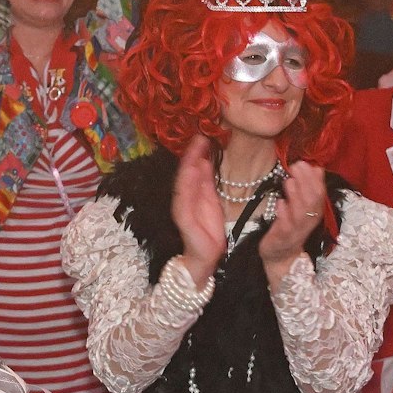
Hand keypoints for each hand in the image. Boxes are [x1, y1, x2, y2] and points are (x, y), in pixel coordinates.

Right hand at [170, 136, 225, 280]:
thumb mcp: (211, 201)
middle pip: (186, 173)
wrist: (206, 256)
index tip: (203, 136)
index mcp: (192, 193)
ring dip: (188, 165)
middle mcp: (184, 198)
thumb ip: (206, 182)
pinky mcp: (184, 219)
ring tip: (195, 149)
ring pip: (183, 183)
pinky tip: (191, 171)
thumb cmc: (208, 230)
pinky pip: (184, 199)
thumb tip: (204, 160)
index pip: (192, 170)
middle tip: (199, 136)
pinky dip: (187, 184)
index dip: (196, 153)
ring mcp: (182, 208)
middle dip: (191, 155)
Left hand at [259, 162, 327, 274]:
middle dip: (306, 183)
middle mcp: (307, 223)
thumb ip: (307, 189)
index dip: (316, 180)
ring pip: (300, 214)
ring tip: (290, 181)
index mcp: (313, 214)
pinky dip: (283, 215)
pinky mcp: (281, 239)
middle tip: (298, 166)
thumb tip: (315, 167)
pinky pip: (284, 228)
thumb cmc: (290, 227)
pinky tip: (280, 202)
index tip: (309, 164)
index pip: (319, 196)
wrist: (280, 256)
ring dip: (295, 196)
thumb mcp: (300, 207)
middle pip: (311, 203)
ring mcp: (294, 232)